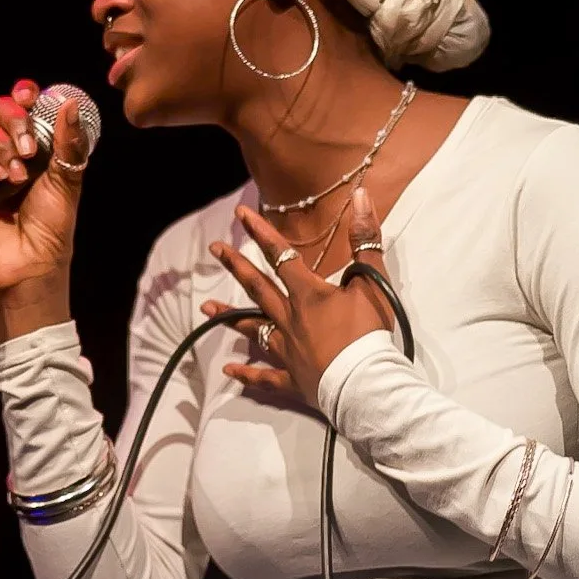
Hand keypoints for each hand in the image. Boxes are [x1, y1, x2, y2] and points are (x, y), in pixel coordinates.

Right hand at [0, 80, 91, 339]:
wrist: (30, 262)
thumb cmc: (52, 227)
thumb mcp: (68, 179)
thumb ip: (68, 141)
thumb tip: (71, 104)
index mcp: (34, 144)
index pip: (22, 104)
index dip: (24, 93)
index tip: (30, 95)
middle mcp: (6, 149)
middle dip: (14, 120)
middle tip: (28, 149)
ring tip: (15, 173)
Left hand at [202, 189, 395, 407]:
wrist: (367, 383)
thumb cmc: (369, 333)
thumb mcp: (373, 281)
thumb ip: (365, 239)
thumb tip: (361, 195)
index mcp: (308, 294)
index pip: (281, 255)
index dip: (261, 233)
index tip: (241, 214)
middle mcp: (290, 318)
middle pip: (258, 287)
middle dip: (236, 265)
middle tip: (214, 249)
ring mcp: (288, 350)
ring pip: (254, 329)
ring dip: (230, 317)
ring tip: (206, 308)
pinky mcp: (293, 378)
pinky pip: (265, 376)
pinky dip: (247, 373)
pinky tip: (229, 370)